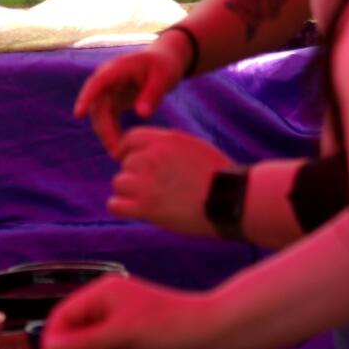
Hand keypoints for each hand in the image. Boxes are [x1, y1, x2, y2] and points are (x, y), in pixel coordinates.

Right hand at [44, 275, 212, 348]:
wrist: (208, 334)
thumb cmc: (165, 325)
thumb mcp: (121, 334)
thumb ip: (84, 342)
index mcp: (100, 295)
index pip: (64, 315)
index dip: (54, 339)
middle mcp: (106, 309)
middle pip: (74, 334)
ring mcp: (118, 328)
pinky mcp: (130, 344)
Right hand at [74, 33, 193, 156]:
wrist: (164, 59)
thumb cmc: (164, 65)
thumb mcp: (163, 77)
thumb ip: (152, 95)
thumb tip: (141, 115)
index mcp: (118, 68)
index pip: (97, 82)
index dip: (85, 97)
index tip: (78, 114)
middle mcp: (107, 79)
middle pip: (97, 105)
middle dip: (103, 128)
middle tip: (116, 151)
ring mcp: (108, 90)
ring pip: (99, 114)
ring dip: (105, 133)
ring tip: (118, 153)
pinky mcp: (112, 100)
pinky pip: (106, 118)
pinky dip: (111, 132)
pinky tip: (120, 146)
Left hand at [107, 128, 231, 233]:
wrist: (232, 200)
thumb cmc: (220, 176)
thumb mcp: (194, 147)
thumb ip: (168, 145)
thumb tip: (149, 149)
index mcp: (165, 141)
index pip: (130, 138)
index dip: (127, 150)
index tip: (128, 159)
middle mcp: (151, 158)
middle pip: (125, 163)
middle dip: (135, 174)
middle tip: (154, 186)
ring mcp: (146, 183)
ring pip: (119, 183)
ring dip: (129, 192)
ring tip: (149, 199)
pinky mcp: (146, 207)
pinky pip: (115, 205)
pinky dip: (120, 208)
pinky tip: (131, 210)